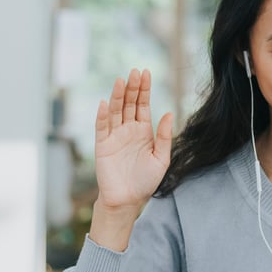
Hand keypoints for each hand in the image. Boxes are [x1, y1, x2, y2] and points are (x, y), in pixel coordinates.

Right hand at [93, 68, 172, 216]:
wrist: (128, 200)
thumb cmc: (146, 181)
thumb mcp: (161, 159)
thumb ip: (165, 136)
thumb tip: (169, 113)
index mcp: (144, 131)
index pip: (143, 105)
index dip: (144, 89)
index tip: (146, 73)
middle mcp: (128, 130)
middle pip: (129, 104)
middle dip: (132, 88)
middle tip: (135, 71)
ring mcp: (114, 136)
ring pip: (116, 111)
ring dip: (117, 96)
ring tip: (121, 81)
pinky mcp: (102, 146)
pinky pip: (102, 127)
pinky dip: (103, 115)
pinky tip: (106, 103)